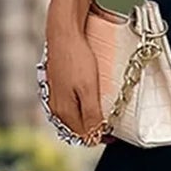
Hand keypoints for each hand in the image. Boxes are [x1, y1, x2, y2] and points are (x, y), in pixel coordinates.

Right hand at [44, 25, 104, 142]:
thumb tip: (95, 136)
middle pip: (78, 129)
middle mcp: (56, 108)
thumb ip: (91, 114)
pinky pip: (70, 106)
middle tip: (111, 123)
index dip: (101, 136)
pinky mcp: (56, 87)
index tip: (115, 132)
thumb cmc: (77, 58)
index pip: (84, 136)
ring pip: (73, 118)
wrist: (64, 33)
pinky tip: (89, 101)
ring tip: (102, 114)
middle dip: (94, 130)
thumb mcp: (89, 89)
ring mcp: (54, 97)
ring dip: (88, 120)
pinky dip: (81, 109)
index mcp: (64, 111)